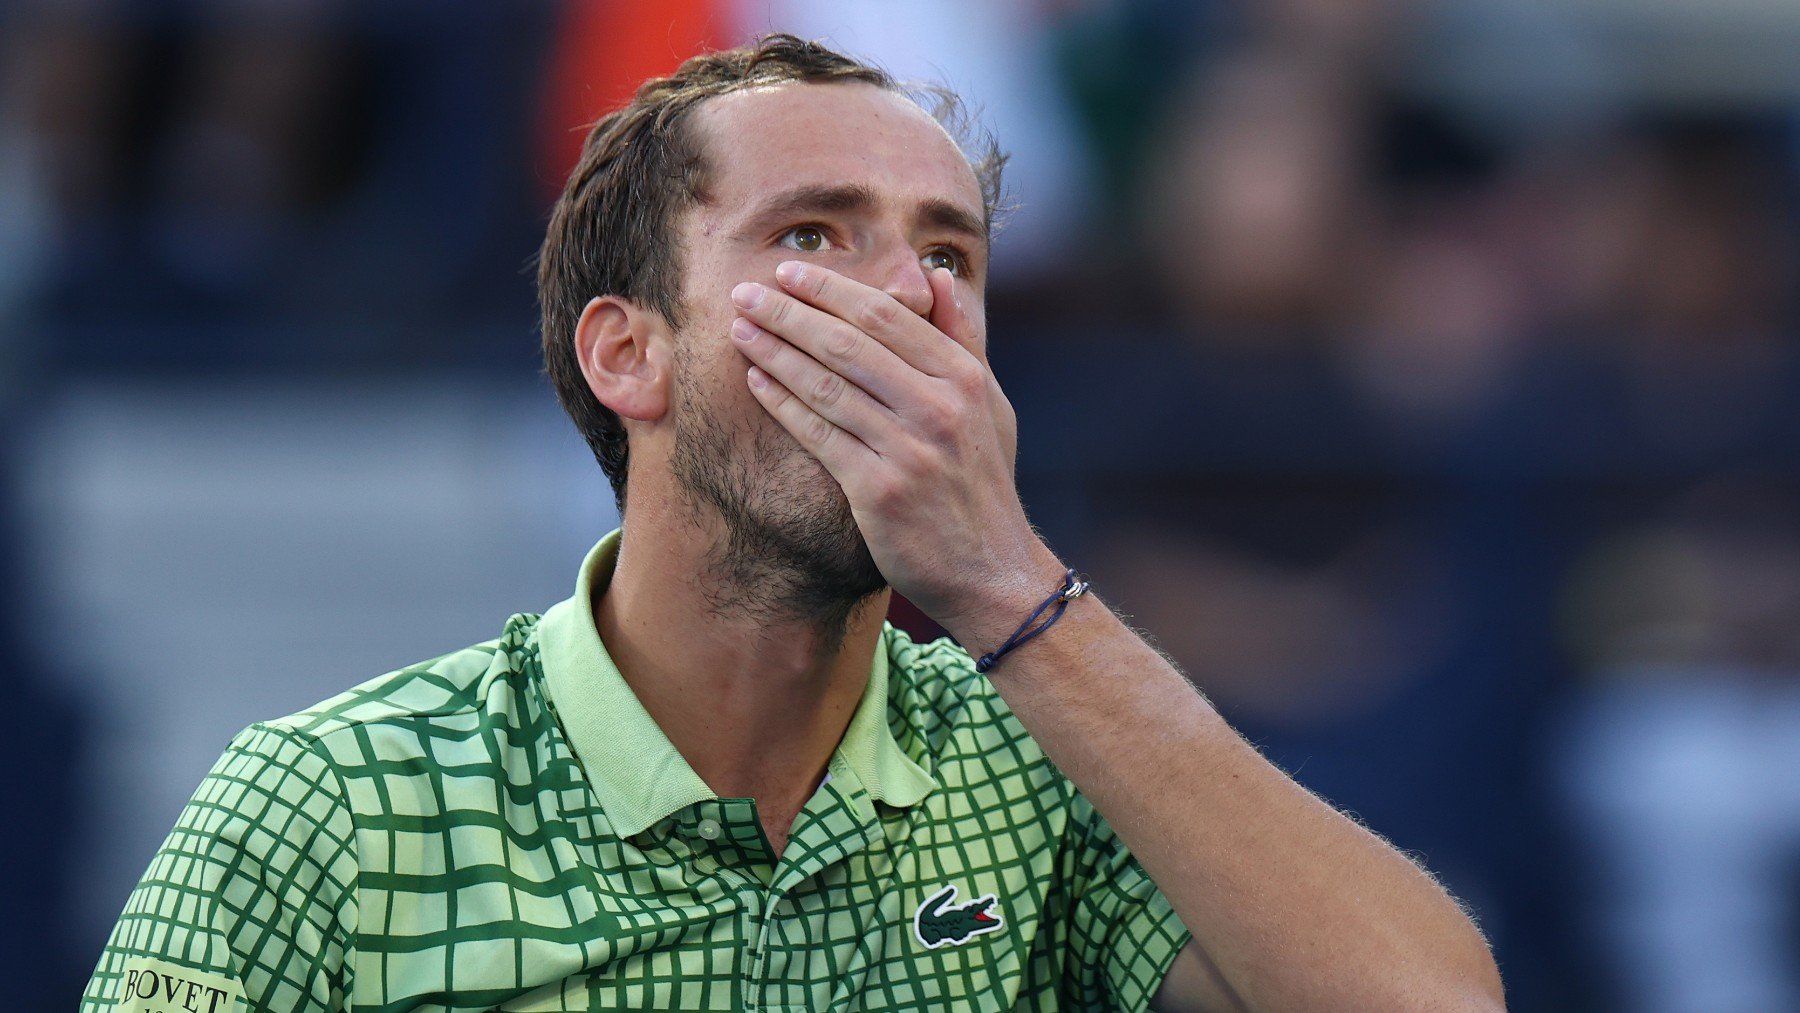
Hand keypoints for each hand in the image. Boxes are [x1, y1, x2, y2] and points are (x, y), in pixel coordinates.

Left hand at [728, 261, 1054, 629]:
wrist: (991, 571)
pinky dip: (783, 403)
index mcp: (964, 377)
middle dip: (789, 312)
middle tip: (745, 292)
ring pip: (827, 385)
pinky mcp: (879, 491)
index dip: (831, 290)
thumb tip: (937, 275)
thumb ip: (965, 338)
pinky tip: (756, 381)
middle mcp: (939, 407)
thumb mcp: (990, 404)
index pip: (886, 316)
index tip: (789, 272)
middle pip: (849, 343)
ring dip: (775, 352)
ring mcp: (909, 449)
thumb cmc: (983, 482)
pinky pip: (819, 434)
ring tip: (740, 329)